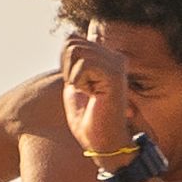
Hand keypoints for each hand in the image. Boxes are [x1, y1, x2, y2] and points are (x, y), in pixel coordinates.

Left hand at [59, 31, 146, 162]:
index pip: (72, 38)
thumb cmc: (88, 118)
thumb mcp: (74, 83)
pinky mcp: (115, 75)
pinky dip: (80, 83)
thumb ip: (73, 61)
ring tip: (90, 93)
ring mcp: (117, 64)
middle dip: (67, 70)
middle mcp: (115, 56)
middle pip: (71, 43)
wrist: (103, 143)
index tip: (79, 85)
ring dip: (74, 78)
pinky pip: (83, 65)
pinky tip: (95, 96)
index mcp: (107, 56)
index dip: (65, 63)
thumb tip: (70, 38)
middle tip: (84, 91)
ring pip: (76, 52)